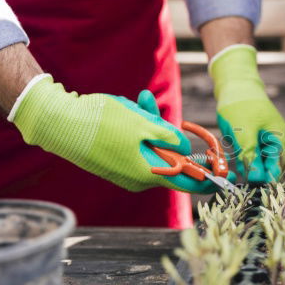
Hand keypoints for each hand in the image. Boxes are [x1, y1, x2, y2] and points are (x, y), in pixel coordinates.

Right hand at [10, 76, 215, 193]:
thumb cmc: (102, 123)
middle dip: (166, 130)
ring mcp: (125, 171)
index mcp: (150, 172)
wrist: (58, 123)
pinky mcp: (114, 162)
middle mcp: (139, 178)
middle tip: (148, 103)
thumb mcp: (143, 124)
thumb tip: (187, 149)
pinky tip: (125, 108)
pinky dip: (136, 128)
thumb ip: (170, 137)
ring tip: (132, 101)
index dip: (209, 176)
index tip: (226, 172)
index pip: (189, 182)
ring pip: (151, 146)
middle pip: (169, 155)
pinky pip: (136, 145)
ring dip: (148, 123)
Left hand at [208, 44, 284, 182]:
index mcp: (283, 143)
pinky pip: (254, 158)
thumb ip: (251, 158)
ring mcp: (273, 144)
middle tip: (237, 155)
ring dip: (245, 162)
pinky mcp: (263, 144)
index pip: (277, 173)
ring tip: (236, 143)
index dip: (261, 180)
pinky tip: (237, 143)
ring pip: (259, 165)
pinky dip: (243, 156)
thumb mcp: (243, 133)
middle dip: (251, 169)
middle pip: (268, 170)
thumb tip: (256, 180)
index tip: (244, 182)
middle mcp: (282, 145)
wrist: (237, 86)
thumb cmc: (242, 106)